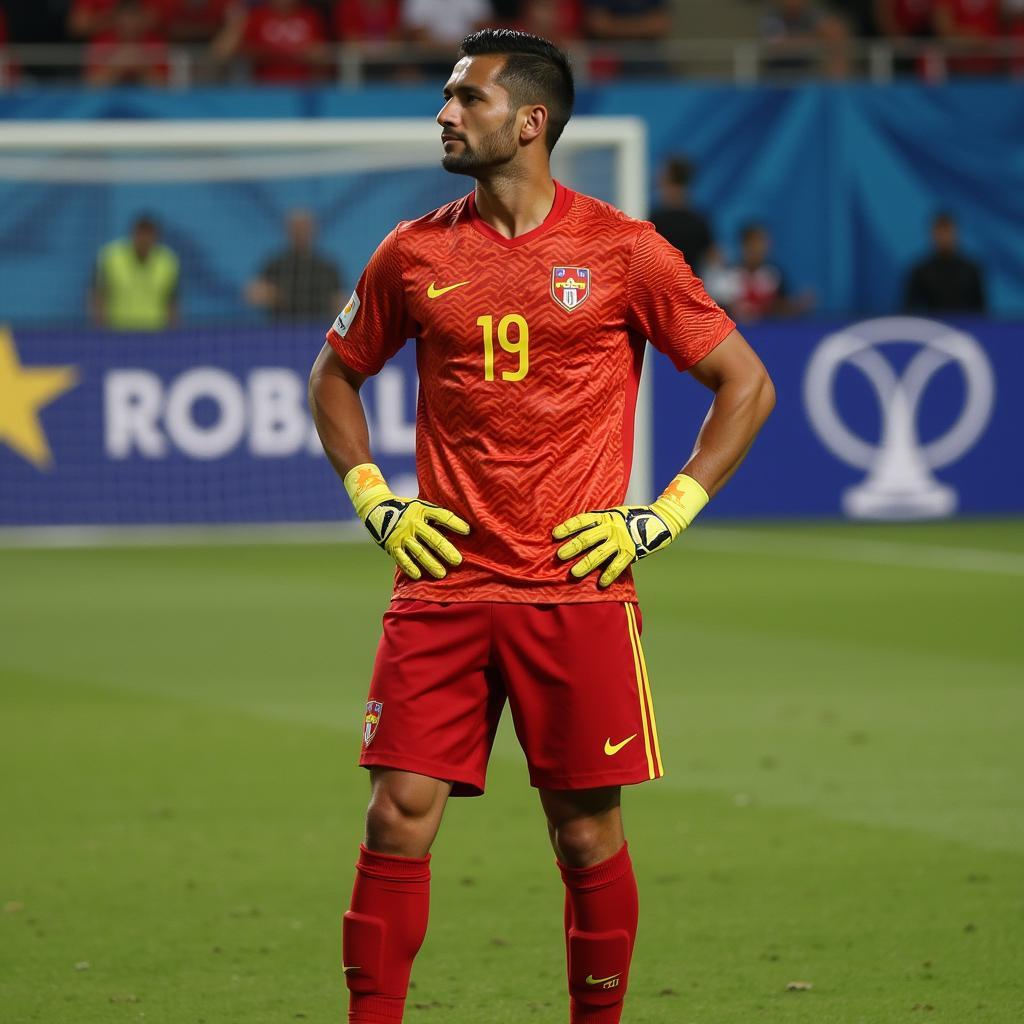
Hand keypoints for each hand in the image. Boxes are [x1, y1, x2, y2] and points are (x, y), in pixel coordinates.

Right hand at [363, 495, 469, 579]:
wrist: (376, 507)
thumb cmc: (405, 508)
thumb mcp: (420, 506)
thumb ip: (434, 516)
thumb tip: (461, 528)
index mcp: (422, 509)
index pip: (441, 515)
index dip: (454, 523)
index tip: (467, 531)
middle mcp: (412, 522)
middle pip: (432, 537)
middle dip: (445, 549)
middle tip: (457, 561)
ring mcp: (401, 534)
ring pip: (419, 551)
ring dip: (431, 563)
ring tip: (442, 573)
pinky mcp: (391, 544)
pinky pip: (401, 558)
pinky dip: (410, 567)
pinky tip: (419, 575)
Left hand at [552, 474, 708, 587]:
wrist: (660, 520)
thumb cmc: (630, 518)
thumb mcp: (612, 514)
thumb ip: (597, 523)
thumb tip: (574, 533)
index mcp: (605, 516)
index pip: (582, 520)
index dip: (568, 527)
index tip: (554, 534)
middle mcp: (612, 527)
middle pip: (588, 538)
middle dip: (572, 547)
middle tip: (559, 556)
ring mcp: (622, 540)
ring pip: (600, 554)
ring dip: (586, 564)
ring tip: (573, 573)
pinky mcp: (632, 552)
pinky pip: (618, 566)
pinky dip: (609, 575)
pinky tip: (601, 583)